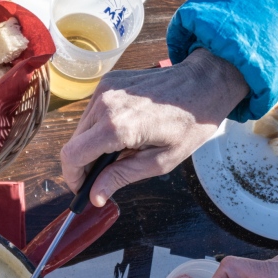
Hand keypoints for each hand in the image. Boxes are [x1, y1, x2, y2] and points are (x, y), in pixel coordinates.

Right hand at [60, 48, 248, 205]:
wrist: (204, 83)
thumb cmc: (190, 122)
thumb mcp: (161, 161)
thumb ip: (122, 177)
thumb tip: (95, 196)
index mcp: (117, 127)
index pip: (73, 156)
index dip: (73, 177)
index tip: (82, 188)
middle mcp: (105, 104)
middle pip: (74, 143)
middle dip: (84, 163)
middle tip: (104, 175)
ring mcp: (106, 89)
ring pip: (82, 128)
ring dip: (93, 144)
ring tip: (122, 150)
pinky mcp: (109, 81)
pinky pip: (93, 111)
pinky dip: (101, 125)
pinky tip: (125, 130)